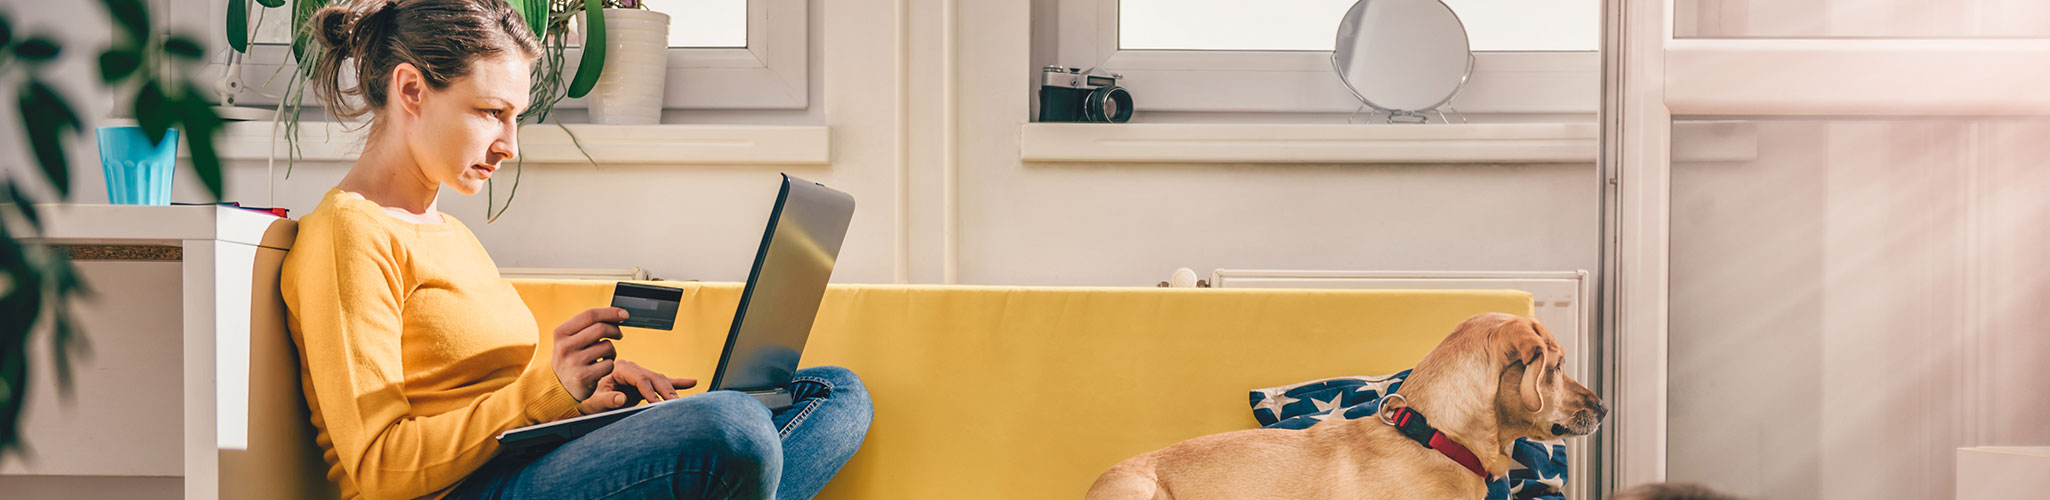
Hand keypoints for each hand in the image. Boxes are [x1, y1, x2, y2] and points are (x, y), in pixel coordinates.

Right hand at [551, 307, 626, 401]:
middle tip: (618, 335)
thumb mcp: (570, 339)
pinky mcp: (583, 377)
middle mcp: (565, 346)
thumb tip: (616, 315)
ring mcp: (573, 362)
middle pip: (600, 328)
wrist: (559, 386)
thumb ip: (587, 327)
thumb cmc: (572, 356)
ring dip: (612, 350)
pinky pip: (608, 364)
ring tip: (605, 356)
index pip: (590, 315)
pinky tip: (601, 368)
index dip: (610, 313)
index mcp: (561, 332)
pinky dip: (609, 364)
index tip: (624, 314)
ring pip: (607, 346)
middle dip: (615, 330)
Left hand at [575, 361, 698, 413]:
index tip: (656, 403)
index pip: (639, 378)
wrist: (590, 400)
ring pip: (661, 380)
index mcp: (619, 368)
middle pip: (653, 377)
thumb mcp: (595, 402)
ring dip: (672, 391)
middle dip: (665, 391)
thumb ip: (607, 399)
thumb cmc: (591, 400)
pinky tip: (692, 382)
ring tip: (680, 401)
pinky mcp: (646, 382)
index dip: (649, 391)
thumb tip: (620, 399)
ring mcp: (640, 374)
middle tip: (673, 404)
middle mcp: (632, 368)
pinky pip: (664, 381)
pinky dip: (678, 383)